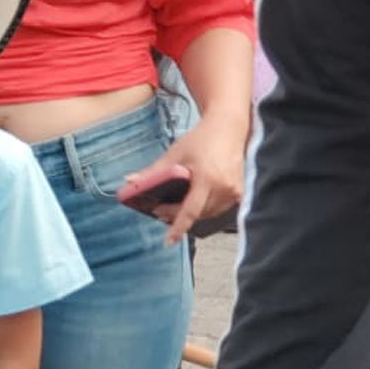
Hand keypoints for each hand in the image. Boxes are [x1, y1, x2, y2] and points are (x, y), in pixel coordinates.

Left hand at [125, 111, 245, 244]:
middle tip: (159, 211)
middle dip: (177, 215)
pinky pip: (219, 208)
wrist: (228, 128)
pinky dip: (205, 208)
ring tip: (174, 207)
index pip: (190, 210)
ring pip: (208, 213)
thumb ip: (153, 171)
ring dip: (192, 213)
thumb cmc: (200, 139)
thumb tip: (129, 181)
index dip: (178, 227)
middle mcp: (224, 187)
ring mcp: (234, 191)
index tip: (168, 241)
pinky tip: (194, 201)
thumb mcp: (174, 154)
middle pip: (198, 213)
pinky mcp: (240, 192)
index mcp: (207, 178)